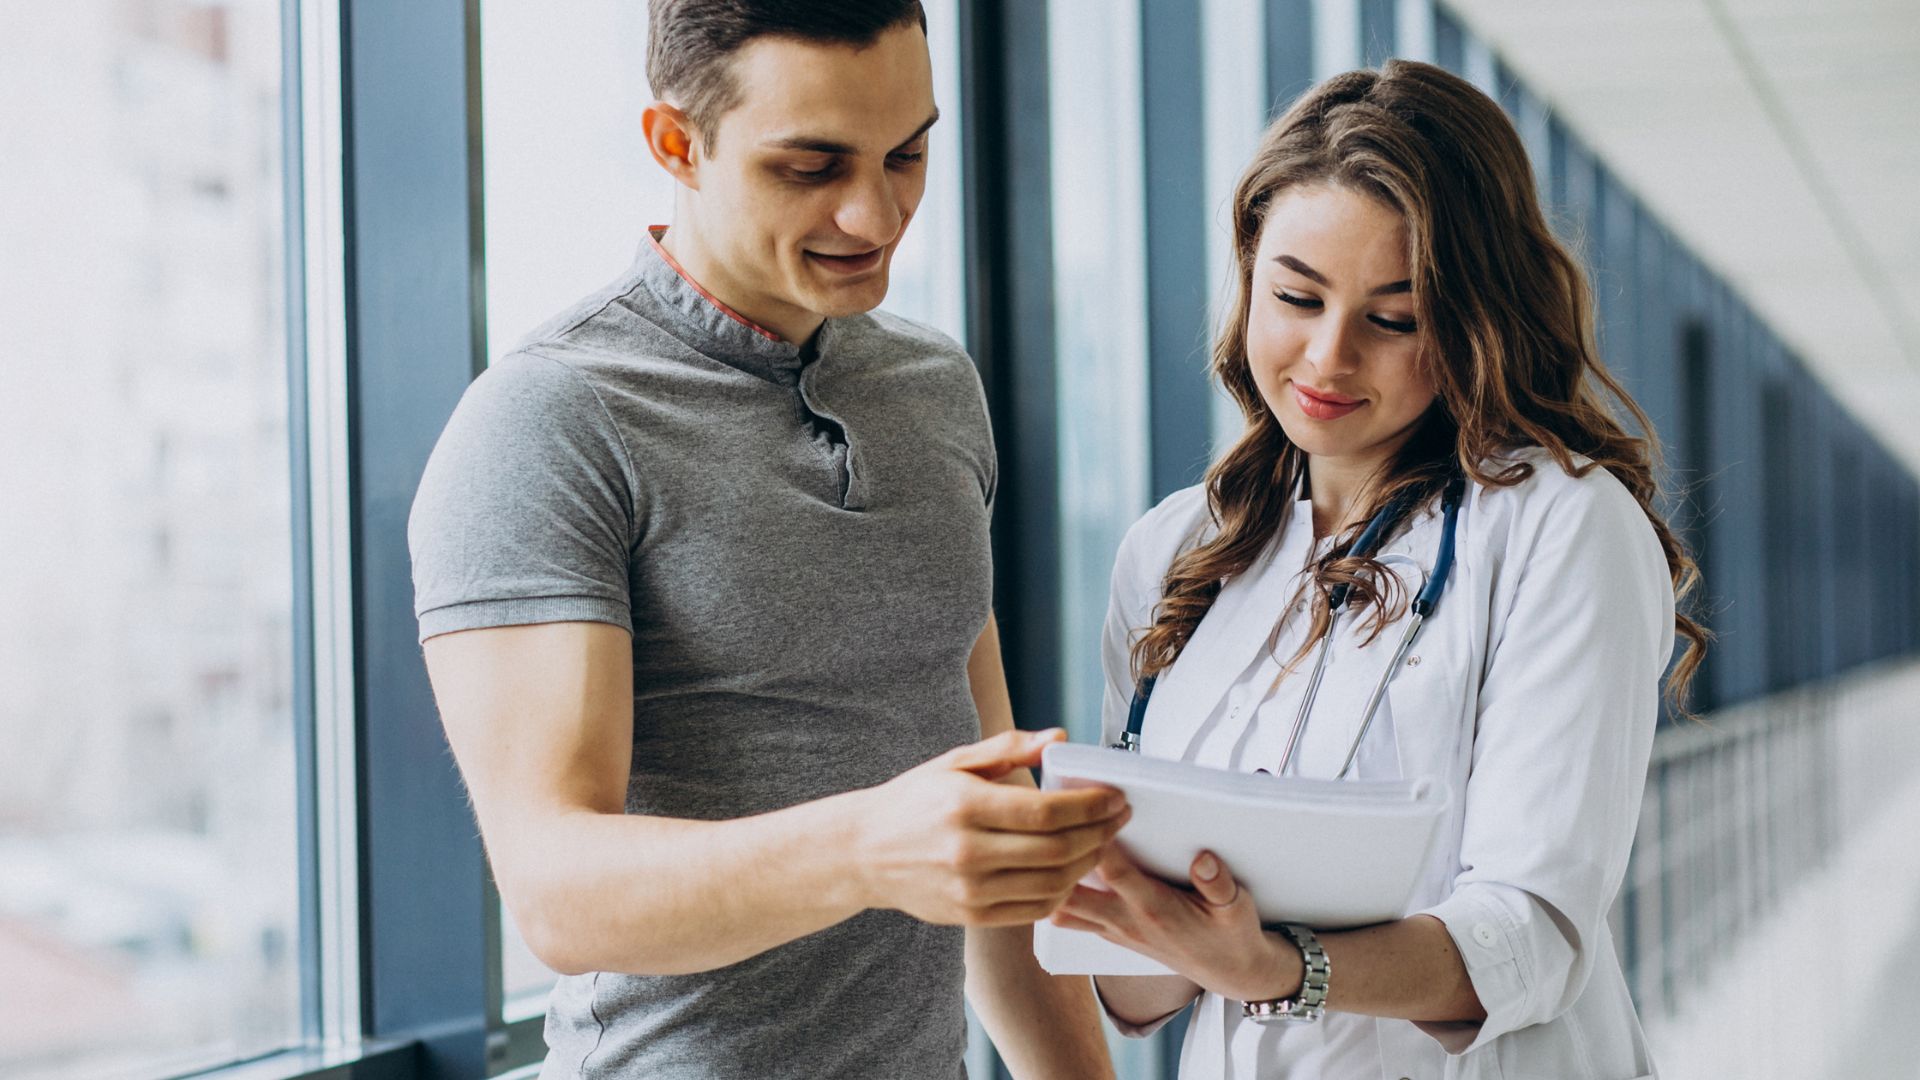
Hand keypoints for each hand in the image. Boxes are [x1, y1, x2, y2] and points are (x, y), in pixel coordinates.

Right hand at [846, 729, 1130, 926]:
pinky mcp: (971, 915)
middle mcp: (968, 852)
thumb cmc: (913, 801)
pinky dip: (1062, 892)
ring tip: (1101, 842)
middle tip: (1119, 818)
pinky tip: (1071, 871)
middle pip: (1057, 850)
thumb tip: (1059, 737)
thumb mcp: (955, 762)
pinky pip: (1033, 909)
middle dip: (1100, 833)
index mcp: (966, 805)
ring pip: (1052, 884)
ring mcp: (970, 889)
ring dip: (1087, 864)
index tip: (1115, 797)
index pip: (1046, 811)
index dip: (1090, 806)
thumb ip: (1009, 748)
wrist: (863, 853)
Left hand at [1051, 847, 1301, 1003]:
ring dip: (1053, 881)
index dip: (1100, 840)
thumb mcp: (1237, 909)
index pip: (1114, 873)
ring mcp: (1115, 930)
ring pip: (1063, 910)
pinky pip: (1072, 918)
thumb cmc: (1231, 935)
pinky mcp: (1112, 934)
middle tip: (1056, 824)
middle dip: (1060, 861)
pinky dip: (1060, 894)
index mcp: (1156, 909)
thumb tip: (1203, 859)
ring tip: (1053, 843)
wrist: (1228, 972)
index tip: (1094, 810)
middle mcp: (1127, 921)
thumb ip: (1219, 884)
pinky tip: (1063, 867)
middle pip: (1071, 894)